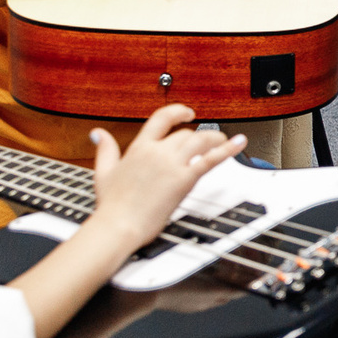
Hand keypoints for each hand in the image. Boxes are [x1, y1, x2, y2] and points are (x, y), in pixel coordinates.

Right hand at [84, 105, 245, 246]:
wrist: (119, 225)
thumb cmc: (112, 205)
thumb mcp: (104, 172)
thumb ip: (105, 150)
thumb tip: (98, 134)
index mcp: (139, 147)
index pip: (161, 118)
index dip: (177, 112)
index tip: (188, 112)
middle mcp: (157, 152)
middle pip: (184, 134)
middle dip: (197, 137)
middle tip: (207, 141)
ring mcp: (172, 164)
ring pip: (200, 140)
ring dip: (215, 138)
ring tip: (223, 140)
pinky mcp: (184, 179)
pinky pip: (210, 159)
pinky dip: (228, 150)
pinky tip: (239, 144)